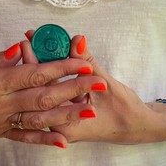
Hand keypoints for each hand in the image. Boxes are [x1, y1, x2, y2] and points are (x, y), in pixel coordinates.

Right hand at [0, 41, 105, 150]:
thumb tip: (22, 48)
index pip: (33, 73)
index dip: (60, 67)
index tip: (82, 62)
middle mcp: (0, 104)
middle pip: (44, 95)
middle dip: (74, 88)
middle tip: (98, 82)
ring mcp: (2, 122)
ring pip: (40, 118)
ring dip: (68, 114)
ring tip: (91, 108)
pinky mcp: (0, 133)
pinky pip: (26, 137)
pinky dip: (45, 139)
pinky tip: (64, 140)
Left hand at [24, 31, 150, 143]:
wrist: (138, 126)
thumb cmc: (125, 111)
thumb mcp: (106, 85)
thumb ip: (88, 63)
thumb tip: (76, 39)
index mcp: (64, 124)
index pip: (42, 89)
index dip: (34, 64)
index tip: (27, 43)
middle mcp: (58, 124)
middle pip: (39, 89)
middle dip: (33, 62)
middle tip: (27, 39)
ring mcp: (61, 118)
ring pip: (46, 88)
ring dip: (41, 66)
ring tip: (33, 44)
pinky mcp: (66, 110)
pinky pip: (55, 89)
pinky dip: (53, 73)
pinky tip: (48, 57)